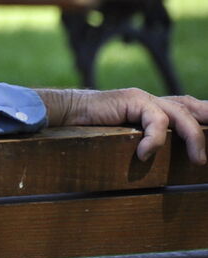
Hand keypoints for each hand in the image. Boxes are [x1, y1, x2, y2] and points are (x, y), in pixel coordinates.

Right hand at [36, 88, 207, 163]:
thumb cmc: (90, 127)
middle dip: (206, 122)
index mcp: (150, 106)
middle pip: (189, 107)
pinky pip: (155, 120)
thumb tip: (159, 158)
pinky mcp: (131, 100)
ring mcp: (141, 97)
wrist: (65, 112)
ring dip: (193, 138)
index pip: (185, 106)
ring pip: (180, 114)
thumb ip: (143, 137)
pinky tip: (144, 154)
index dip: (204, 113)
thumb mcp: (124, 135)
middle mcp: (150, 99)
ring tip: (198, 160)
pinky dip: (155, 140)